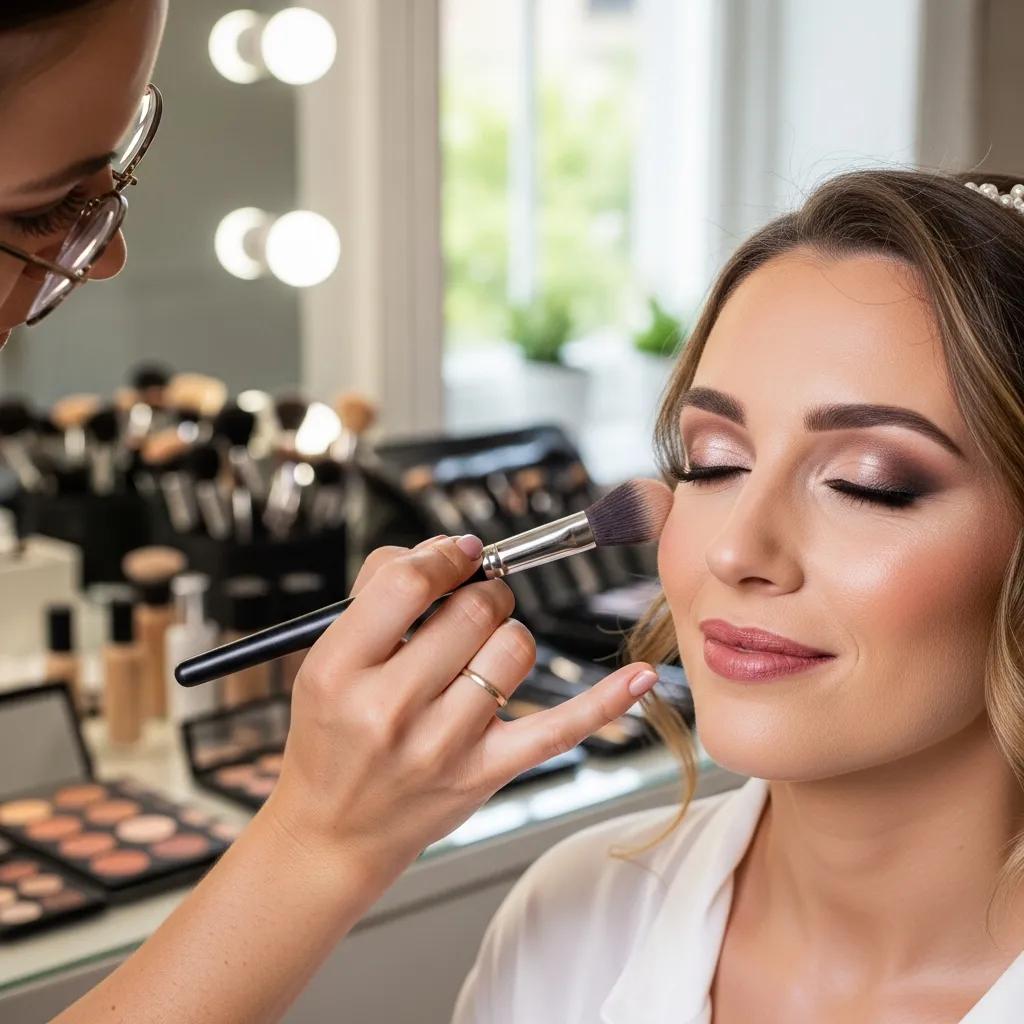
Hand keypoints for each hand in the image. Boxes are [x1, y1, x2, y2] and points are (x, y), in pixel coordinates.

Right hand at [262, 534, 658, 891]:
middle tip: (472, 604)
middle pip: (474, 610)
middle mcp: (389, 708)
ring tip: (481, 653)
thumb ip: (379, 596)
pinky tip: (641, 675)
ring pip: (515, 648)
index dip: (444, 556)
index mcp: (338, 670)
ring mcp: (441, 746)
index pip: (407, 583)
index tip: (459, 554)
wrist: (333, 834)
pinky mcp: (483, 774)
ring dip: (508, 635)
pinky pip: (558, 729)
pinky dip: (605, 701)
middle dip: (484, 592)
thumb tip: (452, 549)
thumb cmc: (332, 735)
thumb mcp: (324, 661)